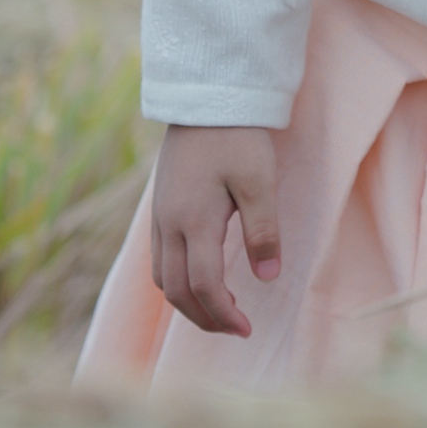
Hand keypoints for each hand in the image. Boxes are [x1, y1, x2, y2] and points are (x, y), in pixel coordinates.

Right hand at [150, 123, 282, 336]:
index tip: (247, 329)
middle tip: (235, 330)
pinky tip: (200, 280)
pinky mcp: (160, 208)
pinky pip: (160, 259)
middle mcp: (169, 224)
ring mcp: (160, 217)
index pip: (202, 285)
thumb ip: (263, 230)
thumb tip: (267, 278)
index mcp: (194, 220)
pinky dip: (177, 281)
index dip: (223, 314)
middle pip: (176, 291)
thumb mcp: (259, 181)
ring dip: (188, 303)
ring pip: (162, 278)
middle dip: (204, 318)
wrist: (205, 97)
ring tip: (219, 312)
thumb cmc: (237, 137)